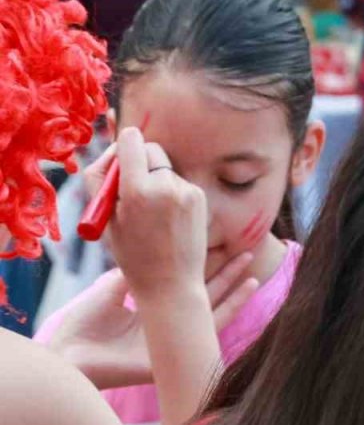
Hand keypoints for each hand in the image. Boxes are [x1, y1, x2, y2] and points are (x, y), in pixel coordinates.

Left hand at [47, 253, 259, 388]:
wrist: (72, 356)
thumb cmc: (83, 328)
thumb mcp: (110, 291)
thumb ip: (131, 274)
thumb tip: (147, 247)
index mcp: (154, 312)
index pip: (185, 285)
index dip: (202, 266)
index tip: (217, 245)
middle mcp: (170, 324)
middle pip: (206, 294)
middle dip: (226, 273)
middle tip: (246, 251)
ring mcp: (177, 338)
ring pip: (215, 308)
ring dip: (235, 288)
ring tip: (252, 267)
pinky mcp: (180, 350)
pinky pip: (211, 328)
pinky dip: (232, 307)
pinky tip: (247, 291)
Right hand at [89, 128, 206, 301]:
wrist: (171, 284)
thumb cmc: (131, 254)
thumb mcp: (105, 219)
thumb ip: (103, 180)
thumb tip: (115, 149)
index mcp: (137, 190)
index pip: (132, 140)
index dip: (124, 145)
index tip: (121, 153)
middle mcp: (166, 185)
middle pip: (150, 148)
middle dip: (140, 159)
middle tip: (131, 183)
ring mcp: (187, 191)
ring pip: (165, 168)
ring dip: (155, 179)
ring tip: (151, 213)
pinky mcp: (200, 197)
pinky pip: (179, 183)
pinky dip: (171, 192)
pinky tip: (168, 218)